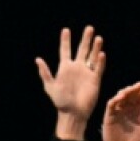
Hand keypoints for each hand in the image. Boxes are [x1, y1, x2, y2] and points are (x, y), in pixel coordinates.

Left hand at [36, 26, 105, 140]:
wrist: (73, 112)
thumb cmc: (60, 101)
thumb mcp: (50, 86)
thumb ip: (45, 73)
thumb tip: (38, 59)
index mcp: (65, 68)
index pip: (65, 51)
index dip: (66, 40)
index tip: (66, 30)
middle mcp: (77, 68)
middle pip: (82, 50)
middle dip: (85, 39)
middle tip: (89, 28)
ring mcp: (87, 73)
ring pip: (92, 57)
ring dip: (95, 47)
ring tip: (98, 37)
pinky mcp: (95, 79)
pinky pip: (99, 68)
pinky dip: (100, 61)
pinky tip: (101, 53)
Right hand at [100, 81, 139, 140]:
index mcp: (138, 110)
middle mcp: (128, 109)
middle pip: (132, 94)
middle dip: (138, 87)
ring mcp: (119, 111)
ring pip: (121, 96)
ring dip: (127, 91)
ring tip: (134, 88)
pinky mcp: (110, 116)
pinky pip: (111, 104)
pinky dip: (116, 99)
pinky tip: (122, 97)